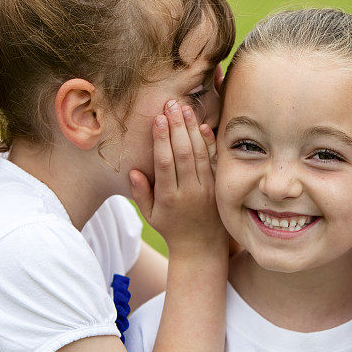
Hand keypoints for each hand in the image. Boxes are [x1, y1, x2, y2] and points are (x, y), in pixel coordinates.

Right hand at [129, 100, 225, 257]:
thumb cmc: (171, 229)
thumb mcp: (150, 216)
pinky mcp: (218, 185)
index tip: (157, 119)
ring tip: (184, 109)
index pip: (165, 163)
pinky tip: (203, 125)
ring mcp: (207, 188)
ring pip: (199, 153)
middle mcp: (190, 191)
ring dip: (191, 129)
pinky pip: (214, 160)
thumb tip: (133, 170)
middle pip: (183, 153)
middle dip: (176, 127)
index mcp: (169, 198)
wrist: (202, 247)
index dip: (161, 140)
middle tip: (171, 104)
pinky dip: (209, 142)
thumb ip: (141, 193)